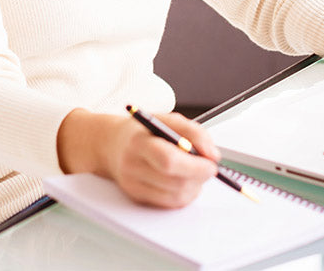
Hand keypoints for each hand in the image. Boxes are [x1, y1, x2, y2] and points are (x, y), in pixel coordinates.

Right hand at [57, 108, 218, 208]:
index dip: (194, 165)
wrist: (111, 144)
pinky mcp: (137, 197)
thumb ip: (193, 132)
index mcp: (139, 141)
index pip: (167, 159)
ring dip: (195, 186)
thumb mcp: (167, 119)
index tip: (211, 162)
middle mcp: (133, 165)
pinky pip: (169, 204)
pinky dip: (184, 194)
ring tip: (196, 172)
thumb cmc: (143, 131)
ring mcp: (133, 184)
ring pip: (175, 196)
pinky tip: (185, 182)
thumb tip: (212, 155)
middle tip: (209, 167)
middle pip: (174, 181)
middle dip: (199, 176)